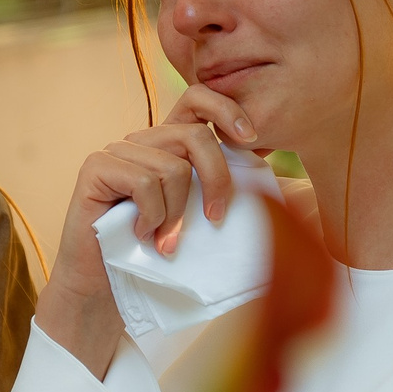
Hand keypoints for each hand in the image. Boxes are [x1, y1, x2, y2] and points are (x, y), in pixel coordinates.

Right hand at [35, 84, 256, 374]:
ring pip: (172, 167)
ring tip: (166, 240)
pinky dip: (152, 216)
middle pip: (195, 135)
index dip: (226, 109)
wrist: (104, 292)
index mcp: (167, 146)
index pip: (198, 99)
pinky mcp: (95, 169)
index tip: (252, 141)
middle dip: (217, 179)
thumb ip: (232, 197)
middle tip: (216, 219)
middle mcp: (142, 142)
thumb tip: (297, 190)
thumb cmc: (156, 261)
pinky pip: (143, 181)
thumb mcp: (202, 224)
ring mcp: (116, 152)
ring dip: (176, 213)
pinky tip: (142, 235)